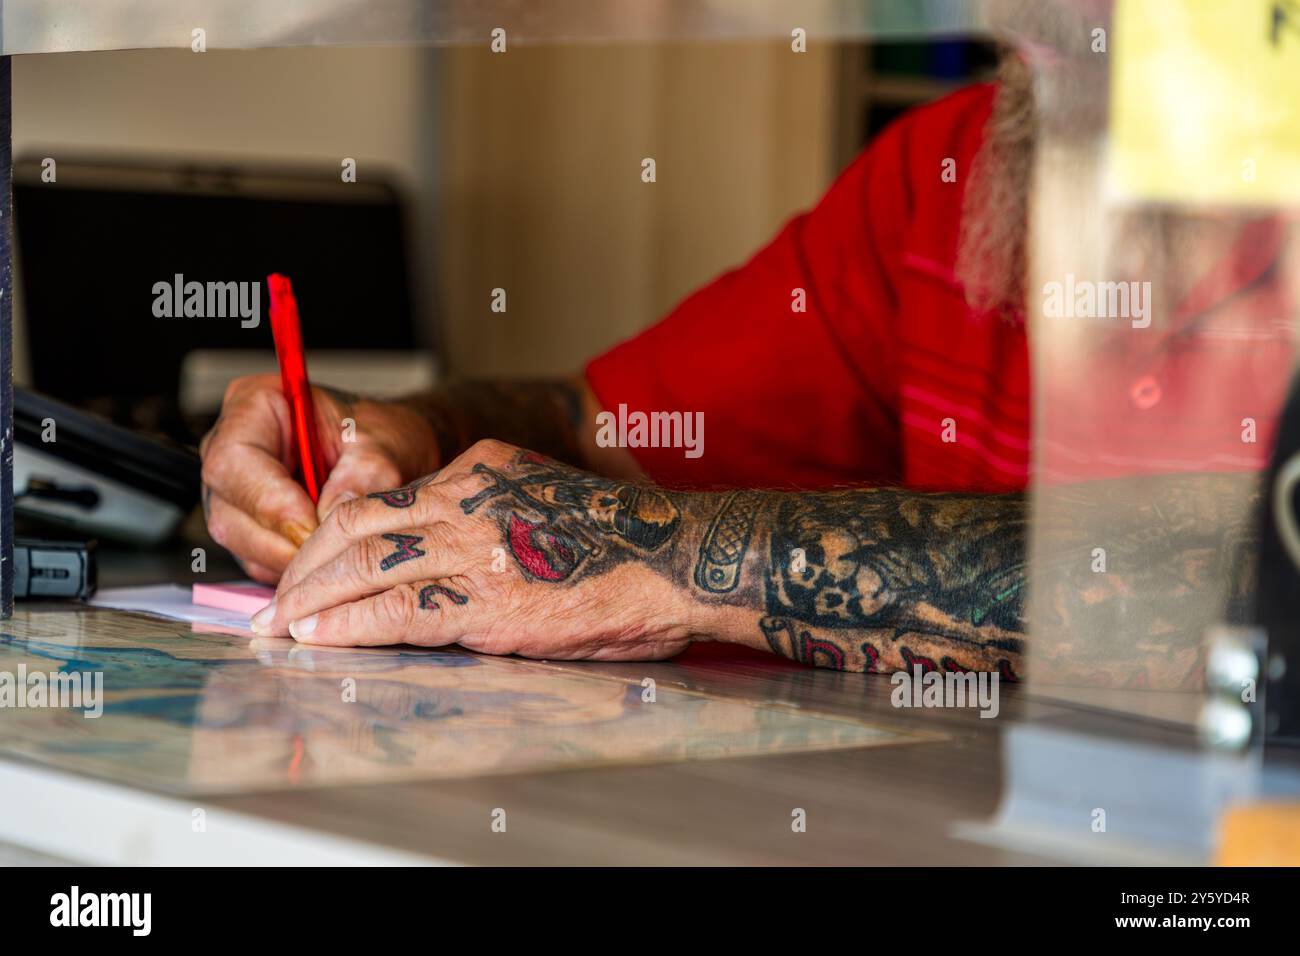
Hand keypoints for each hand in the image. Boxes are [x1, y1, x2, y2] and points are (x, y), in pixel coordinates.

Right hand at [200, 375, 436, 582]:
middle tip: (333, 553)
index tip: (313, 526)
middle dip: (282, 541)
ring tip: (339, 554)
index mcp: (256, 407)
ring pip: (242, 543)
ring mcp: (236, 493)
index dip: (269, 501)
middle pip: (229, 511)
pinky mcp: (250, 528)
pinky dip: (295, 569)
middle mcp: (234, 451)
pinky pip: (259, 561)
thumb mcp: (384, 446)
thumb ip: (363, 476)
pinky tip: (330, 560)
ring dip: (290, 560)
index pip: (234, 461)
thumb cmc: (383, 435)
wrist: (394, 454)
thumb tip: (331, 515)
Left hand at [249, 439, 699, 660]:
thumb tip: (445, 556)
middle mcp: (467, 498)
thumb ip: (490, 515)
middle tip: (278, 594)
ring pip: (364, 564)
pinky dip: (346, 624)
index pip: (386, 498)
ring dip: (312, 596)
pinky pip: (394, 612)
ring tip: (281, 622)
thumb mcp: (544, 496)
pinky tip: (318, 636)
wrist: (677, 555)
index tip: (316, 558)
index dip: (338, 531)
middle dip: (306, 563)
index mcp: (482, 468)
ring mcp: (472, 548)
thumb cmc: (626, 537)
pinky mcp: (484, 601)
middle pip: (357, 524)